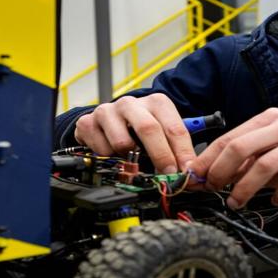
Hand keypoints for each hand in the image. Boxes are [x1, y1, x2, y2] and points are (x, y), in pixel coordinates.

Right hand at [73, 93, 195, 173]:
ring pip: (122, 143)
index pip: (174, 128)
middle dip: (161, 156)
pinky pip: (102, 150)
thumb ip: (177, 149)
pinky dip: (110, 158)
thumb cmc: (138, 129)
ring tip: (131, 157)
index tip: (186, 172)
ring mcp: (107, 111)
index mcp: (155, 102)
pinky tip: (112, 152)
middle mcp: (131, 103)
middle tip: (166, 174)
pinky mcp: (87, 122)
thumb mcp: (162, 133)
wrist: (106, 121)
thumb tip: (190, 172)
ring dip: (130, 158)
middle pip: (149, 129)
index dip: (182, 153)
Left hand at [185, 108, 277, 208]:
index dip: (210, 158)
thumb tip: (206, 178)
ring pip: (268, 164)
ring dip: (247, 187)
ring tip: (237, 203)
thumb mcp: (268, 162)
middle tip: (212, 190)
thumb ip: (241, 166)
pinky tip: (276, 202)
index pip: (233, 136)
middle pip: (246, 146)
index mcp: (273, 118)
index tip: (195, 178)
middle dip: (223, 171)